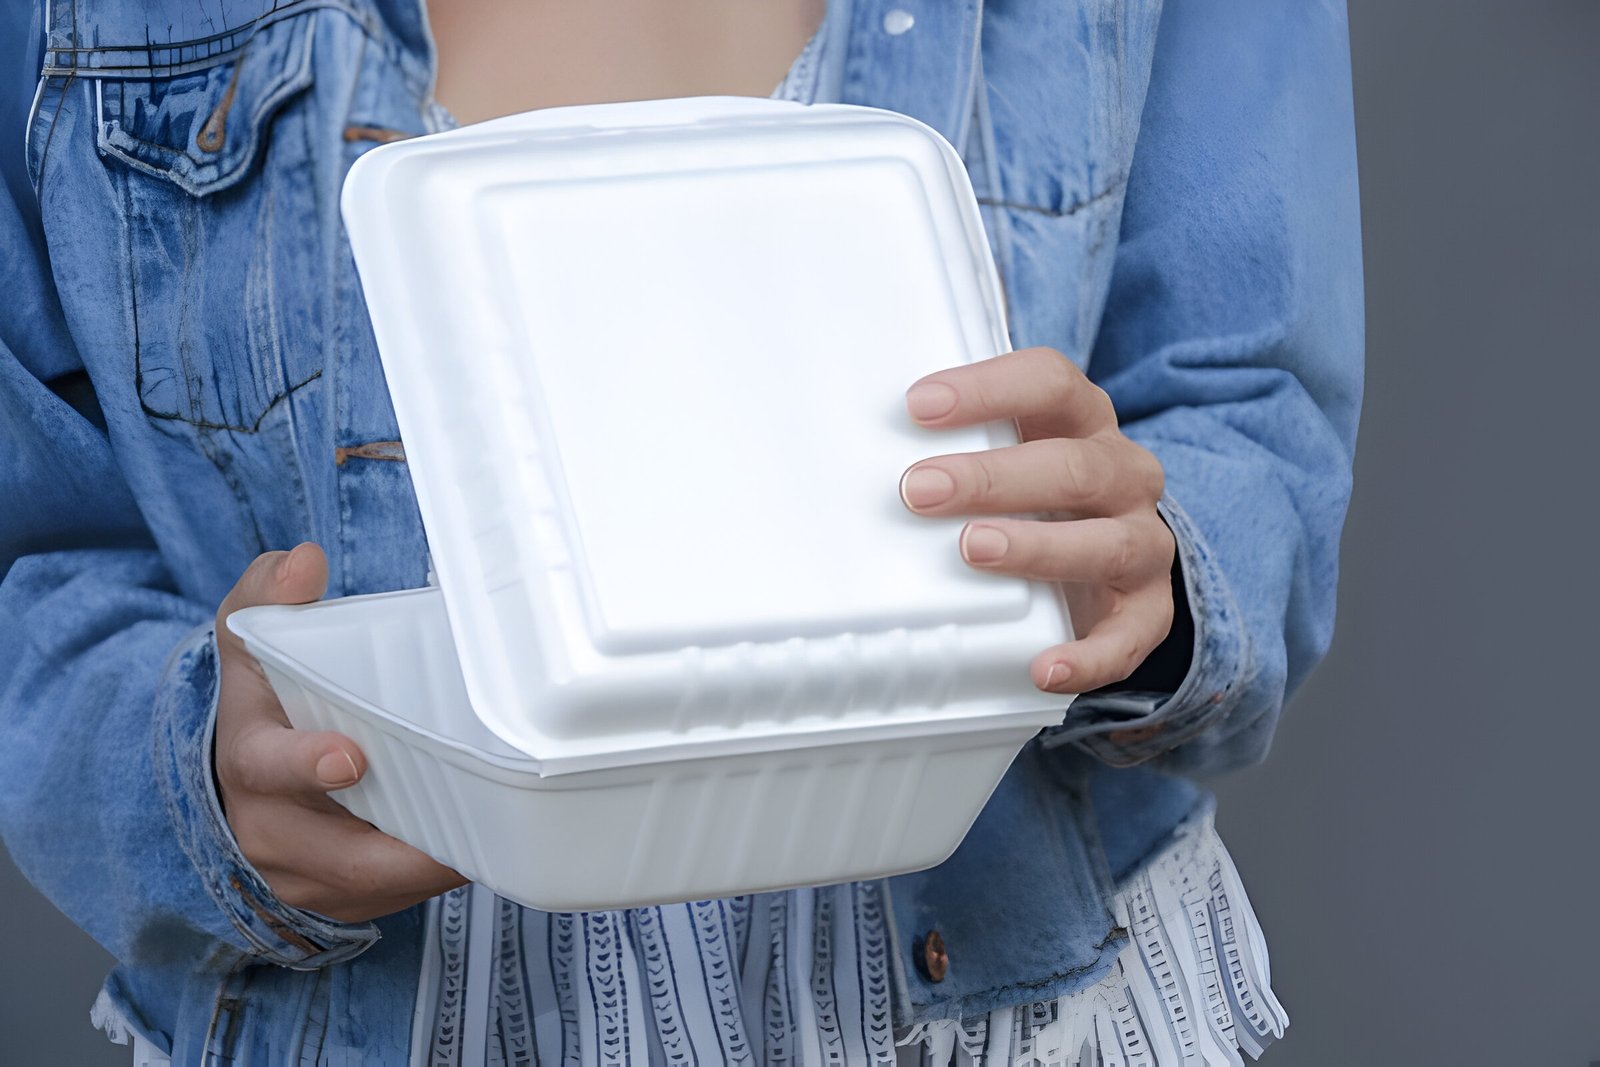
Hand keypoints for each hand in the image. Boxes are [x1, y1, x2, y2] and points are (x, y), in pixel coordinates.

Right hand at [214, 543, 465, 921]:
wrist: (243, 787)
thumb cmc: (265, 705)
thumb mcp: (250, 645)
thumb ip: (269, 596)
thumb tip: (303, 561)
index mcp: (250, 758)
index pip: (268, 765)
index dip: (305, 763)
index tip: (352, 757)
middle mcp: (270, 829)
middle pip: (339, 852)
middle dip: (403, 846)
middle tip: (473, 822)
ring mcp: (304, 877)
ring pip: (377, 886)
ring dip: (434, 866)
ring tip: (497, 834)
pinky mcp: (340, 904)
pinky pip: (394, 901)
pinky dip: (437, 877)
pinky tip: (486, 847)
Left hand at [900, 348, 1175, 694]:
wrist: (1112, 557)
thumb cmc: (1036, 493)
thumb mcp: (1006, 452)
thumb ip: (954, 446)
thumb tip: (855, 450)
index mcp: (1085, 421)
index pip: (1051, 382)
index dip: (989, 388)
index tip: (918, 405)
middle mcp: (1124, 476)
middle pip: (1074, 465)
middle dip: (993, 478)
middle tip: (919, 490)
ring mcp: (1144, 543)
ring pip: (1109, 543)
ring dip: (1038, 547)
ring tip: (973, 550)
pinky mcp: (1147, 610)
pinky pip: (1130, 636)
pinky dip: (1089, 656)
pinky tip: (1043, 668)